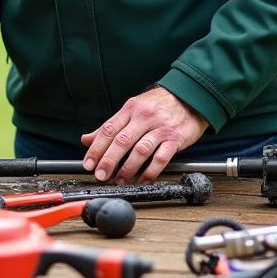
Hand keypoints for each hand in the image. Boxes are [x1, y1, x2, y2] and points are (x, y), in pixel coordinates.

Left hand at [80, 87, 206, 182]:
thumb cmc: (159, 105)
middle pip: (122, 141)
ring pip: (140, 151)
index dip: (96, 148)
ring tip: (120, 180)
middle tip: (101, 175)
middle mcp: (143, 117)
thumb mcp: (132, 109)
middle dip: (108, 160)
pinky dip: (150, 172)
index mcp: (130, 109)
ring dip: (128, 169)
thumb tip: (87, 139)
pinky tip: (143, 180)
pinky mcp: (175, 139)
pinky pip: (161, 158)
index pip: (108, 129)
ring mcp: (160, 128)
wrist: (189, 97)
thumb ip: (111, 126)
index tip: (88, 163)